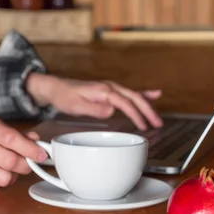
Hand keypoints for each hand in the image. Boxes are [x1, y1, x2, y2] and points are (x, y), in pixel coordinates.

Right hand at [0, 115, 47, 190]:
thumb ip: (15, 134)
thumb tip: (35, 140)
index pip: (12, 140)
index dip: (31, 150)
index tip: (42, 155)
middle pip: (11, 162)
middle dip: (25, 166)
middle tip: (27, 164)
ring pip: (4, 178)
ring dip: (12, 176)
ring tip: (7, 169)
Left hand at [26, 73, 162, 130]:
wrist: (56, 88)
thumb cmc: (65, 97)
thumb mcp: (76, 105)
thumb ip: (94, 108)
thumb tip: (111, 111)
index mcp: (103, 91)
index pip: (125, 102)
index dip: (135, 114)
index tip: (143, 126)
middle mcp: (110, 87)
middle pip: (134, 97)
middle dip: (148, 110)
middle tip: (157, 123)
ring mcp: (111, 88)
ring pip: (135, 95)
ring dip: (147, 106)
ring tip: (158, 118)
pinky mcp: (110, 91)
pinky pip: (130, 93)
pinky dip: (143, 95)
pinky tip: (154, 95)